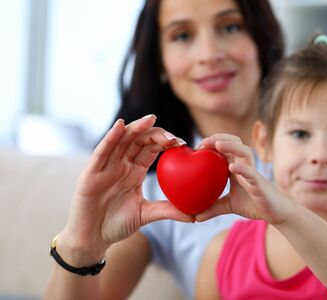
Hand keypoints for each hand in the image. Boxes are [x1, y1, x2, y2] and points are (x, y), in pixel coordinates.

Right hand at [60, 115, 192, 259]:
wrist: (92, 238)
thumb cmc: (117, 225)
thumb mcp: (146, 214)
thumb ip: (168, 211)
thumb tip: (195, 216)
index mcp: (135, 170)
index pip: (151, 148)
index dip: (165, 142)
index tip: (182, 143)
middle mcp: (121, 164)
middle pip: (138, 140)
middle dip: (155, 133)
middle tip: (172, 136)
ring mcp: (106, 166)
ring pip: (121, 140)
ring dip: (135, 128)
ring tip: (150, 119)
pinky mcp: (91, 172)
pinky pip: (102, 151)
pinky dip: (111, 137)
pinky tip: (120, 126)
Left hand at [195, 134, 291, 223]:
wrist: (275, 212)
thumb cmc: (254, 204)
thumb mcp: (229, 205)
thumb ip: (213, 208)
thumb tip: (195, 217)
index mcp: (237, 167)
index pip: (224, 149)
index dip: (211, 143)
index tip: (196, 146)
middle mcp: (245, 166)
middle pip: (234, 143)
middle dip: (219, 138)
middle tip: (203, 142)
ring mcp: (253, 173)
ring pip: (244, 152)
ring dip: (231, 146)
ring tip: (217, 145)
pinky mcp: (259, 184)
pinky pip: (251, 173)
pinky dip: (242, 169)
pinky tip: (232, 167)